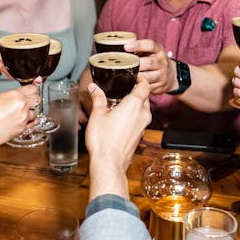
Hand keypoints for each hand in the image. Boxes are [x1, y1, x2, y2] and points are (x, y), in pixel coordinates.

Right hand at [0, 84, 38, 182]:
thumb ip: (10, 96)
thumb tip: (16, 97)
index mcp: (15, 95)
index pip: (33, 88)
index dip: (33, 88)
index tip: (34, 88)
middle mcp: (22, 106)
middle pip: (37, 99)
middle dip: (33, 99)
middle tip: (28, 99)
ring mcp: (23, 118)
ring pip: (35, 112)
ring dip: (30, 111)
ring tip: (21, 112)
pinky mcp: (22, 129)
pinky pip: (32, 123)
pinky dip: (30, 121)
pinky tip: (25, 120)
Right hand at [85, 76, 150, 198]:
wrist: (109, 162)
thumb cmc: (104, 140)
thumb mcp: (97, 115)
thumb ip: (97, 98)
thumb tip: (93, 88)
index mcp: (134, 104)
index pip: (145, 86)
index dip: (141, 79)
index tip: (135, 77)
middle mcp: (143, 114)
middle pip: (145, 97)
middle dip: (136, 92)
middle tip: (123, 90)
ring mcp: (143, 126)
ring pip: (143, 109)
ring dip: (135, 105)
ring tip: (119, 104)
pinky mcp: (140, 135)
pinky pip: (140, 120)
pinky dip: (134, 116)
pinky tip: (120, 118)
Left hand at [125, 38, 175, 94]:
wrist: (170, 74)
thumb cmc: (153, 60)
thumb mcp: (149, 51)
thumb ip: (137, 49)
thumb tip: (117, 49)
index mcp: (158, 50)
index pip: (150, 45)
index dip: (138, 45)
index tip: (126, 46)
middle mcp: (162, 62)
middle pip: (148, 63)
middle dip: (135, 64)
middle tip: (122, 65)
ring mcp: (162, 75)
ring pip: (147, 77)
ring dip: (135, 77)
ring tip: (123, 76)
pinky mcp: (160, 86)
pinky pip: (147, 87)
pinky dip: (137, 86)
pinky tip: (130, 84)